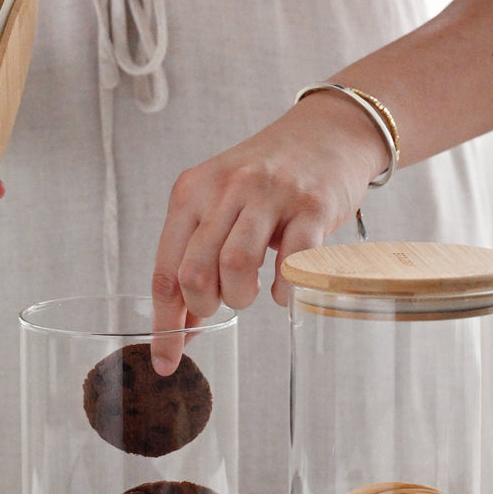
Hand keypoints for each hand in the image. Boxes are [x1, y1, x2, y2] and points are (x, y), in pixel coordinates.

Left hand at [149, 91, 386, 373]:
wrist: (328, 132)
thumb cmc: (268, 180)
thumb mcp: (219, 207)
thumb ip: (195, 259)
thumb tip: (180, 327)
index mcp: (191, 192)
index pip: (165, 270)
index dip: (163, 324)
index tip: (164, 361)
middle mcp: (225, 188)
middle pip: (194, 271)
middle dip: (204, 307)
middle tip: (220, 304)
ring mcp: (269, 194)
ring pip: (236, 265)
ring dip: (240, 296)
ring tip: (250, 293)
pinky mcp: (311, 205)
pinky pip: (291, 262)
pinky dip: (283, 289)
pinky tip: (282, 290)